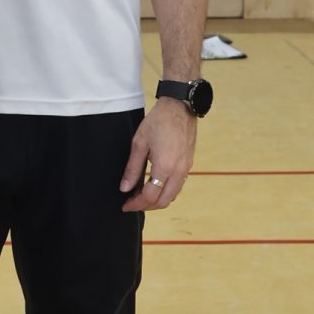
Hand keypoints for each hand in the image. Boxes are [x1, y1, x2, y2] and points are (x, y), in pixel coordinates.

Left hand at [120, 98, 197, 213]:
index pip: (150, 197)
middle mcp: (178, 171)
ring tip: (141, 195)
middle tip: (132, 202)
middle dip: (146, 206)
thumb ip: (132, 168)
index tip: (126, 205)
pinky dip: (166, 191)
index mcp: (165, 167)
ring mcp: (186, 169)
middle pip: (163, 202)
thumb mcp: (139, 143)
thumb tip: (125, 188)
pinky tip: (154, 185)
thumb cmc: (158, 121)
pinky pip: (178, 186)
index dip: (136, 204)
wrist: (180, 107)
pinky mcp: (188, 164)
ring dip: (157, 200)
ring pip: (172, 196)